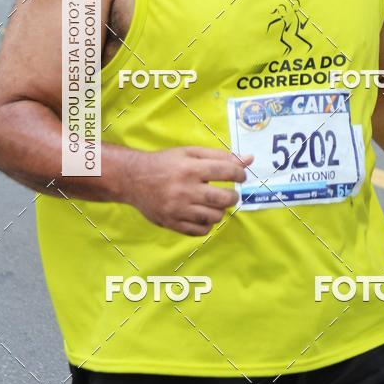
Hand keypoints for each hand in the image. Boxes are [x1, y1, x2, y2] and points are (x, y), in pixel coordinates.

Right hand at [123, 146, 253, 235]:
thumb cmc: (165, 163)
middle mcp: (184, 189)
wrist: (133, 179)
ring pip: (214, 217)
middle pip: (223, 199)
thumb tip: (249, 159)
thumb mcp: (191, 153)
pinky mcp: (171, 223)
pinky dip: (207, 224)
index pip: (227, 172)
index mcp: (190, 168)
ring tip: (212, 203)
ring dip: (219, 210)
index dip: (240, 174)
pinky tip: (202, 214)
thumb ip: (220, 156)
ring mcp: (177, 209)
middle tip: (229, 194)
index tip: (240, 176)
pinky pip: (200, 231)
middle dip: (233, 197)